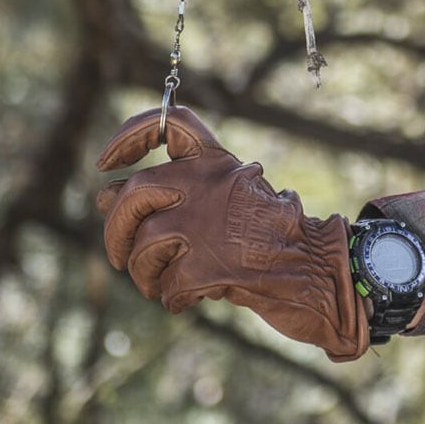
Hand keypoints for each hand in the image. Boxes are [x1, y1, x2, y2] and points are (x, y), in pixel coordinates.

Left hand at [96, 105, 367, 361]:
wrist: (324, 269)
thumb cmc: (276, 236)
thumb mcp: (229, 201)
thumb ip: (172, 196)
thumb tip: (100, 195)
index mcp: (220, 163)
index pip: (170, 124)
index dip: (130, 137)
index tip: (106, 164)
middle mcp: (209, 185)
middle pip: (132, 194)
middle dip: (115, 229)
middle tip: (119, 255)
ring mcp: (207, 225)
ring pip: (142, 247)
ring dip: (145, 273)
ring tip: (165, 283)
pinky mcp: (209, 266)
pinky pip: (168, 286)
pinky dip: (174, 298)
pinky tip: (192, 298)